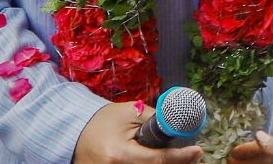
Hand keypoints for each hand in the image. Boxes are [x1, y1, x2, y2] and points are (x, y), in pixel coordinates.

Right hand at [73, 102, 201, 163]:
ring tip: (179, 157)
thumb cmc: (103, 121)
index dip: (180, 156)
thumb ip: (154, 120)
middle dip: (175, 162)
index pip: (158, 159)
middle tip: (193, 155)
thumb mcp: (130, 113)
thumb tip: (178, 127)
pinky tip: (163, 160)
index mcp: (119, 154)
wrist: (75, 133)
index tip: (197, 151)